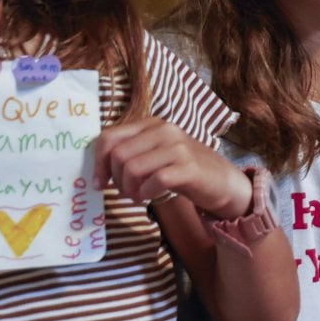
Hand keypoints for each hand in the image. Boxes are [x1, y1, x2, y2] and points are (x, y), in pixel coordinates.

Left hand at [94, 119, 250, 217]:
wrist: (221, 181)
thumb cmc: (182, 169)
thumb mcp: (155, 154)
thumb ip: (131, 153)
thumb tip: (98, 169)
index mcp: (151, 124)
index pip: (109, 137)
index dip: (98, 163)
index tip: (99, 183)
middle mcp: (164, 130)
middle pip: (118, 155)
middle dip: (115, 179)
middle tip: (126, 192)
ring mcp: (178, 147)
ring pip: (132, 168)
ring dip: (129, 189)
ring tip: (138, 195)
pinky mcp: (188, 167)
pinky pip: (154, 181)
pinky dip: (146, 193)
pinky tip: (150, 196)